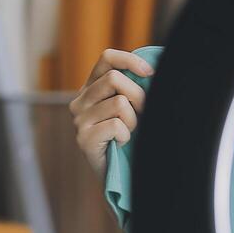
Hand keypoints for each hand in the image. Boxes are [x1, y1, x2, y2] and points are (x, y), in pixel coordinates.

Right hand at [68, 49, 152, 178]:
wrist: (120, 174)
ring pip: (119, 103)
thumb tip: (154, 71)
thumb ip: (135, 87)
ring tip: (129, 133)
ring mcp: (78, 119)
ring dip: (134, 121)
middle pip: (115, 79)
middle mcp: (79, 100)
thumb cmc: (132, 137)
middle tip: (142, 116)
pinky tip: (121, 144)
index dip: (130, 61)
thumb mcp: (134, 107)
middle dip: (139, 97)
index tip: (151, 74)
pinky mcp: (83, 138)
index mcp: (91, 88)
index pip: (107, 58)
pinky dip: (127, 136)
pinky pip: (117, 125)